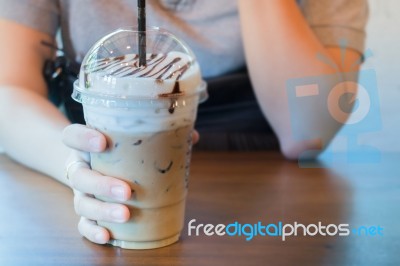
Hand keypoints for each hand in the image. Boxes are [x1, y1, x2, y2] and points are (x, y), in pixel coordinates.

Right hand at [62, 124, 199, 243]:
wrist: (93, 165)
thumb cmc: (117, 152)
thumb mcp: (129, 140)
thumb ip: (157, 135)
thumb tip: (192, 136)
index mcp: (86, 146)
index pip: (72, 137)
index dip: (83, 138)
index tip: (102, 141)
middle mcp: (80, 169)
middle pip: (80, 177)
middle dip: (103, 185)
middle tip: (127, 191)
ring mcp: (81, 192)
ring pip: (82, 203)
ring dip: (103, 211)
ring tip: (126, 214)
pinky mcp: (85, 212)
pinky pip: (83, 224)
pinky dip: (93, 231)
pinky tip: (108, 235)